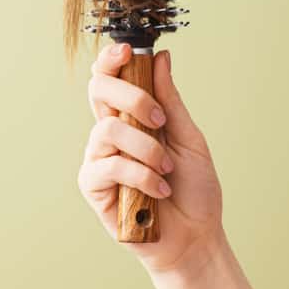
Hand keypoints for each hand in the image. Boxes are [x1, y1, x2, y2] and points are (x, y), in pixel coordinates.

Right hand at [77, 43, 223, 273]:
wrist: (195, 238)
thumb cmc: (193, 190)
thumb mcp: (189, 137)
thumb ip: (170, 100)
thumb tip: (161, 57)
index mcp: (130, 117)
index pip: (110, 78)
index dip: (111, 59)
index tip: (127, 50)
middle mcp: (110, 133)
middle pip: (98, 91)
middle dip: (130, 97)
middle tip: (159, 119)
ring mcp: (98, 158)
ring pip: (107, 130)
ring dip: (145, 147)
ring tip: (166, 169)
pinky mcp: (93, 186)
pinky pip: (109, 166)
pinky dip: (140, 175)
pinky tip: (159, 191)